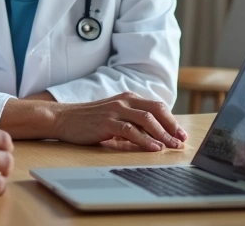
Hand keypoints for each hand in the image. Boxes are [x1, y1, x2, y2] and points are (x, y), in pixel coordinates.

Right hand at [52, 91, 187, 151]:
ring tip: (172, 146)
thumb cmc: (89, 120)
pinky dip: (145, 140)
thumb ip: (131, 122)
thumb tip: (153, 135)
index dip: (172, 120)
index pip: (157, 107)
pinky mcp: (107, 122)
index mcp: (128, 98)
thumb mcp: (114, 116)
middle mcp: (124, 101)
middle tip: (181, 140)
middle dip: (172, 126)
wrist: (63, 118)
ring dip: (162, 134)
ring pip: (146, 120)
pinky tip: (154, 148)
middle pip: (156, 110)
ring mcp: (115, 110)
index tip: (181, 134)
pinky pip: (131, 130)